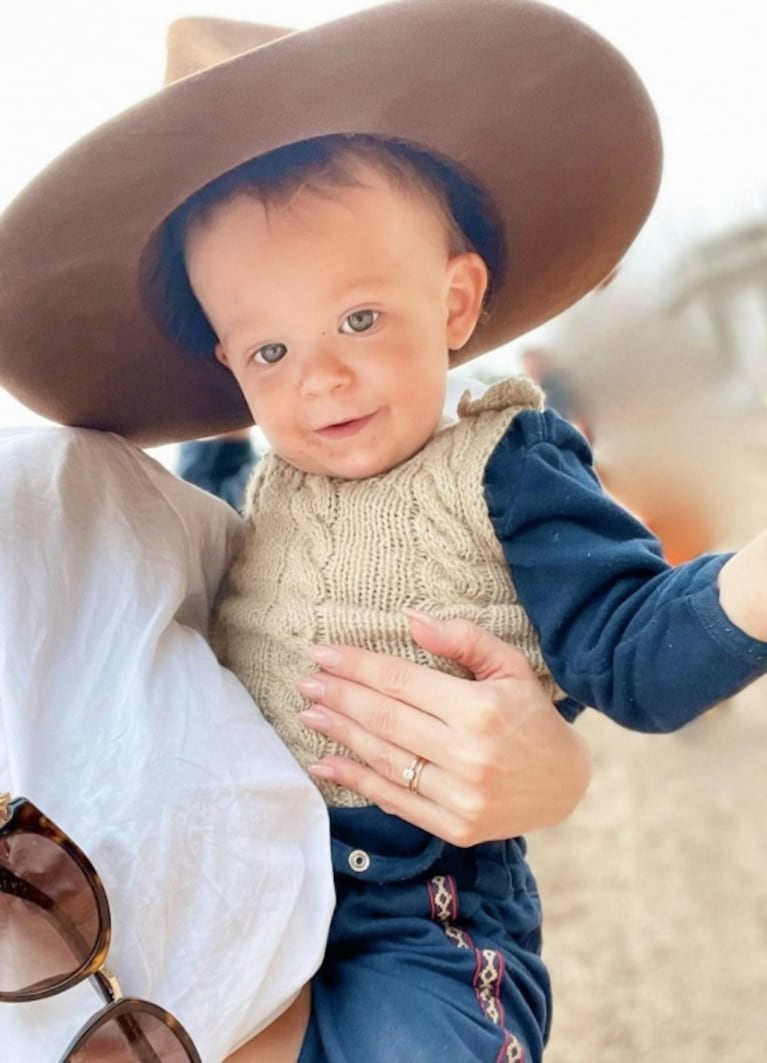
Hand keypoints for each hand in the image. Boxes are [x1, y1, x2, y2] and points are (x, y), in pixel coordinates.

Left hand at [296, 611, 590, 845]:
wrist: (564, 784)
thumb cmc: (530, 715)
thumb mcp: (508, 666)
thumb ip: (462, 638)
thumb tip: (409, 617)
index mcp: (480, 710)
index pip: (401, 681)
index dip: (357, 665)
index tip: (323, 653)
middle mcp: (468, 755)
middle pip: (385, 719)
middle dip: (339, 697)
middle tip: (306, 681)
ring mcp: (460, 797)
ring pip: (383, 759)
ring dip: (340, 734)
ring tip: (310, 714)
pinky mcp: (454, 828)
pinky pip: (394, 800)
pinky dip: (355, 780)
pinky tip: (325, 763)